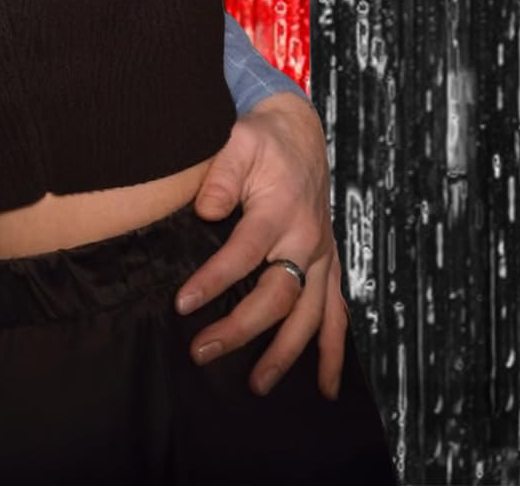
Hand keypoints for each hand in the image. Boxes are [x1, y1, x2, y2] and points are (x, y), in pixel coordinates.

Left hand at [176, 92, 346, 398]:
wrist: (300, 133)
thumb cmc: (263, 140)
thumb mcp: (238, 142)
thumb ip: (221, 175)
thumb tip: (206, 210)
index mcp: (280, 211)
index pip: (244, 253)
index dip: (214, 281)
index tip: (184, 304)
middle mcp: (306, 240)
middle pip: (277, 295)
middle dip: (241, 329)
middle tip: (203, 351)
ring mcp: (321, 255)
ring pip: (309, 315)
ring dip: (286, 354)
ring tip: (257, 385)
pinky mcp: (328, 264)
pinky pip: (336, 313)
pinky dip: (333, 350)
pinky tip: (325, 384)